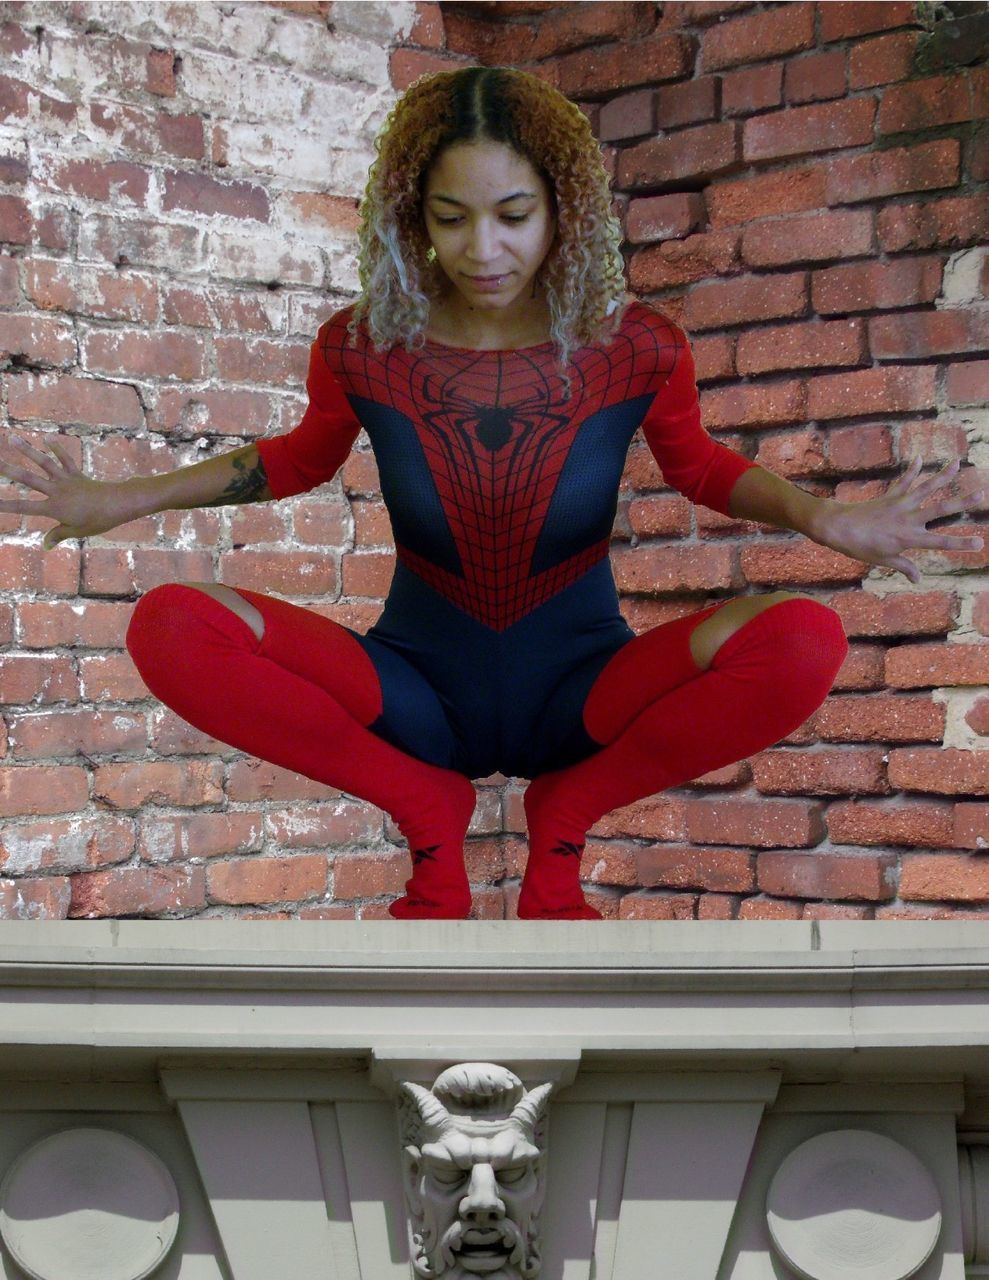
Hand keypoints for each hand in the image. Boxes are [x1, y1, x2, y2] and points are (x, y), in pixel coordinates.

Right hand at [0, 433, 125, 550]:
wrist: (118, 503)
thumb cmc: (99, 520)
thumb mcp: (77, 531)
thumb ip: (58, 535)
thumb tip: (45, 545)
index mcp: (53, 508)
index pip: (24, 507)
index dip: (6, 505)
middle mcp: (56, 491)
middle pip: (28, 479)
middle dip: (8, 470)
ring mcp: (66, 480)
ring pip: (43, 463)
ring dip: (27, 450)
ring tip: (13, 439)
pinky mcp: (76, 474)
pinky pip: (65, 459)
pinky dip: (57, 448)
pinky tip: (47, 438)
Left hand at [814, 458, 984, 584]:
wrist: (839, 528)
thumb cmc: (860, 547)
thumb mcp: (883, 560)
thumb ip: (904, 567)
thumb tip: (918, 579)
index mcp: (909, 538)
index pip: (940, 542)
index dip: (960, 544)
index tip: (979, 543)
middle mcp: (909, 519)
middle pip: (940, 509)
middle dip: (963, 502)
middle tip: (982, 494)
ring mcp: (900, 504)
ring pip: (926, 488)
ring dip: (943, 475)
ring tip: (958, 463)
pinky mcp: (890, 496)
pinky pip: (903, 481)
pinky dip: (911, 470)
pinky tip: (919, 458)